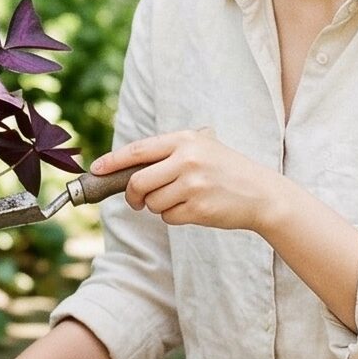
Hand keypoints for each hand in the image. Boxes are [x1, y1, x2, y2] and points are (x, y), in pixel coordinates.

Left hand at [89, 126, 289, 233]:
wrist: (262, 194)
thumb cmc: (227, 170)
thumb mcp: (204, 146)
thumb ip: (171, 149)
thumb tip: (128, 163)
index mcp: (185, 140)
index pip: (138, 150)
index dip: (112, 161)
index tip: (96, 169)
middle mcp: (187, 160)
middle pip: (138, 181)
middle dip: (133, 195)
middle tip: (137, 200)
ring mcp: (192, 184)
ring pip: (152, 203)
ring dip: (158, 207)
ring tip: (181, 199)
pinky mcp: (198, 207)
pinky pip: (168, 218)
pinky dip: (174, 217)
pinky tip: (193, 209)